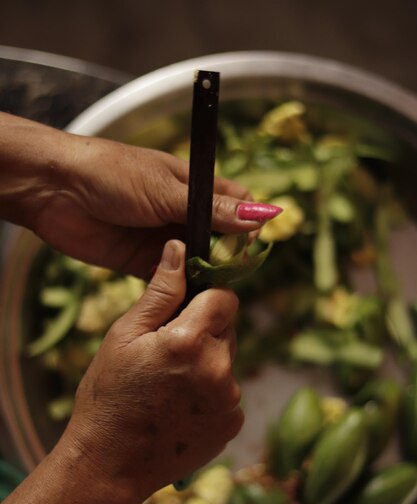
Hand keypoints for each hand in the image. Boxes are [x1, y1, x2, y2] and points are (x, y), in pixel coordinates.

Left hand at [0, 113, 280, 277]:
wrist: (55, 190)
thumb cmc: (113, 174)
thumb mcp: (168, 189)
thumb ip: (213, 208)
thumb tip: (263, 214)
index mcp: (193, 186)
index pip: (236, 203)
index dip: (247, 223)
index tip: (250, 244)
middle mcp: (182, 214)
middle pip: (220, 239)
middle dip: (227, 256)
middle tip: (227, 272)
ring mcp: (163, 240)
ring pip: (198, 262)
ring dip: (205, 275)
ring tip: (210, 289)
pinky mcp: (143, 263)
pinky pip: (171, 280)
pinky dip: (180, 288)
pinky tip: (187, 297)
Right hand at [65, 239, 242, 500]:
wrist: (109, 465)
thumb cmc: (108, 396)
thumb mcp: (124, 335)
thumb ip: (160, 291)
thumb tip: (180, 248)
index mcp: (192, 340)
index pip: (225, 297)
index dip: (205, 299)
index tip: (185, 310)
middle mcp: (220, 369)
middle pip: (228, 328)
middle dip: (205, 331)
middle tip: (168, 352)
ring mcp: (230, 400)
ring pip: (228, 360)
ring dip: (208, 362)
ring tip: (169, 384)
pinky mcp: (233, 424)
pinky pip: (228, 392)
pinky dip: (210, 393)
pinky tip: (179, 407)